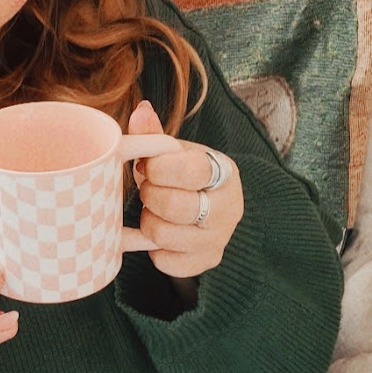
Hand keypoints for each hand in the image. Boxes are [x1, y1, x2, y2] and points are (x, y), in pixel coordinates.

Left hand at [128, 100, 243, 278]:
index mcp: (223, 171)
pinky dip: (152, 247)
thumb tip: (141, 111)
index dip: (158, 169)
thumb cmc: (183, 174)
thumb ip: (154, 134)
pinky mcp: (206, 261)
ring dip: (149, 221)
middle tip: (148, 189)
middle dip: (150, 195)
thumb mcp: (173, 151)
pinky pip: (164, 261)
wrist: (207, 207)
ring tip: (154, 209)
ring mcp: (220, 238)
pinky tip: (161, 229)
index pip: (190, 171)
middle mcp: (230, 207)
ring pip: (164, 235)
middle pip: (175, 206)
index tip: (148, 166)